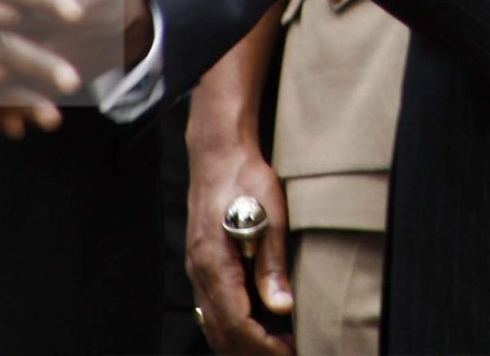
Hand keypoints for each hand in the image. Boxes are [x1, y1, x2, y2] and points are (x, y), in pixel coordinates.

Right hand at [185, 114, 294, 354]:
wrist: (219, 153)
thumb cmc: (245, 177)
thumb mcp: (269, 216)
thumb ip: (272, 264)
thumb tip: (282, 306)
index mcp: (213, 262)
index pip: (236, 323)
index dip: (264, 345)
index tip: (292, 350)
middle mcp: (199, 272)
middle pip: (222, 333)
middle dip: (255, 352)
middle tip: (291, 352)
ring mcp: (197, 270)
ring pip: (214, 325)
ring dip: (244, 344)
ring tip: (278, 346)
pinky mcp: (203, 265)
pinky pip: (213, 310)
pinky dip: (234, 328)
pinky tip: (260, 326)